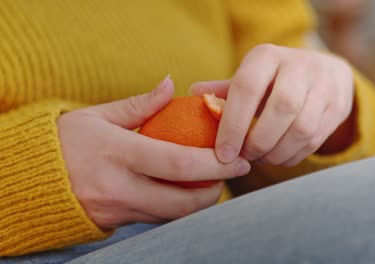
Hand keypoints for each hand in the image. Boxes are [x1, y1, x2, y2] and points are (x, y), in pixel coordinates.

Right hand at [57, 77, 249, 229]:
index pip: (179, 163)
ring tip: (212, 181)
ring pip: (173, 215)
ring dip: (199, 201)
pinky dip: (177, 207)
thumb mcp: (98, 116)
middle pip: (183, 201)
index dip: (216, 164)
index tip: (239, 159)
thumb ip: (139, 104)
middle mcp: (120, 186)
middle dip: (215, 191)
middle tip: (231, 174)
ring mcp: (118, 209)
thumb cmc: (66, 141)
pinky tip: (184, 190)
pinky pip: (157, 219)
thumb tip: (170, 85)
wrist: (30, 179)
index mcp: (118, 152)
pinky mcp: (117, 222)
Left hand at [191, 44, 354, 166]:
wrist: (326, 71)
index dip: (232, 124)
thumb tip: (194, 96)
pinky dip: (292, 156)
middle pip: (281, 108)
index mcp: (267, 56)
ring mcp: (324, 86)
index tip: (223, 153)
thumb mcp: (251, 76)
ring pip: (302, 128)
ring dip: (277, 152)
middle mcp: (299, 66)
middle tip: (245, 156)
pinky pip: (315, 140)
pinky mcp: (338, 107)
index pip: (247, 88)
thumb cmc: (276, 78)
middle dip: (259, 141)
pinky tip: (278, 156)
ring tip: (261, 157)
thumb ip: (225, 90)